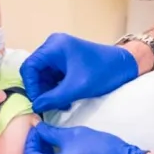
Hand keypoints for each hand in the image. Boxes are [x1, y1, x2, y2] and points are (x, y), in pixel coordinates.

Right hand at [21, 33, 138, 112]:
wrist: (124, 65)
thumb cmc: (103, 72)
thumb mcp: (76, 88)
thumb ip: (53, 98)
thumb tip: (36, 107)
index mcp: (54, 46)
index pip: (29, 67)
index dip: (31, 86)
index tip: (38, 103)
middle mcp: (53, 46)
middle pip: (35, 71)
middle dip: (41, 90)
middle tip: (49, 106)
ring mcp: (59, 52)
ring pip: (43, 75)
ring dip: (49, 91)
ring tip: (61, 104)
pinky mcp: (65, 60)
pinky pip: (53, 75)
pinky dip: (56, 88)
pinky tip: (65, 99)